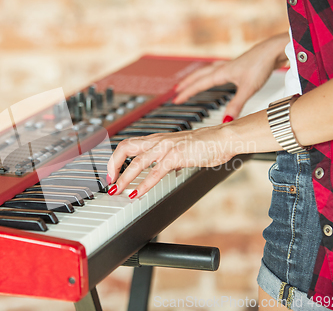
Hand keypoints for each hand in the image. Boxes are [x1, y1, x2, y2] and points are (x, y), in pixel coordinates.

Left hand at [106, 125, 238, 198]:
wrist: (222, 138)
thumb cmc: (205, 144)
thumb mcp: (180, 151)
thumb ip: (169, 159)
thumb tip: (164, 171)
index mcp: (157, 139)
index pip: (128, 145)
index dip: (116, 159)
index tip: (112, 174)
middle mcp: (158, 141)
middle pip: (124, 147)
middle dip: (112, 165)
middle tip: (110, 181)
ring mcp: (166, 147)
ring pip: (136, 161)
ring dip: (124, 178)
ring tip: (117, 190)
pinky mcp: (176, 156)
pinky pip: (155, 171)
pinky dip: (144, 184)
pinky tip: (138, 193)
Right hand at [173, 32, 289, 119]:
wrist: (275, 50)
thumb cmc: (262, 65)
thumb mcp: (248, 89)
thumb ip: (236, 105)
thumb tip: (226, 121)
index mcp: (221, 73)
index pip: (198, 84)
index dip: (186, 93)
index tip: (176, 99)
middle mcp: (223, 68)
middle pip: (199, 75)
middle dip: (187, 83)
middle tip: (176, 90)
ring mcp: (230, 65)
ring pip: (207, 71)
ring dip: (197, 77)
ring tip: (191, 81)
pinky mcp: (238, 65)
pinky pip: (217, 69)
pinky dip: (211, 73)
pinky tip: (217, 76)